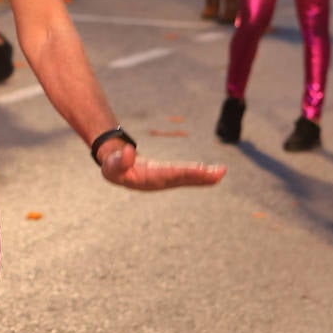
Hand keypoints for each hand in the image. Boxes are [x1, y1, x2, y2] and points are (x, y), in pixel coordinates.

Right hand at [100, 144, 225, 190]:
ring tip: (221, 172)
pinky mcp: (171, 176)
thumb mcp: (112, 165)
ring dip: (206, 177)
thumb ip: (119, 160)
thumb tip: (129, 151)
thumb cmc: (114, 168)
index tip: (201, 170)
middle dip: (201, 177)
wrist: (117, 171)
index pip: (170, 174)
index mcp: (148, 179)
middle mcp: (161, 181)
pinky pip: (189, 176)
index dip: (186, 172)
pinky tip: (215, 172)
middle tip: (218, 174)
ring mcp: (167, 180)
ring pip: (189, 179)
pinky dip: (202, 174)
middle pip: (183, 179)